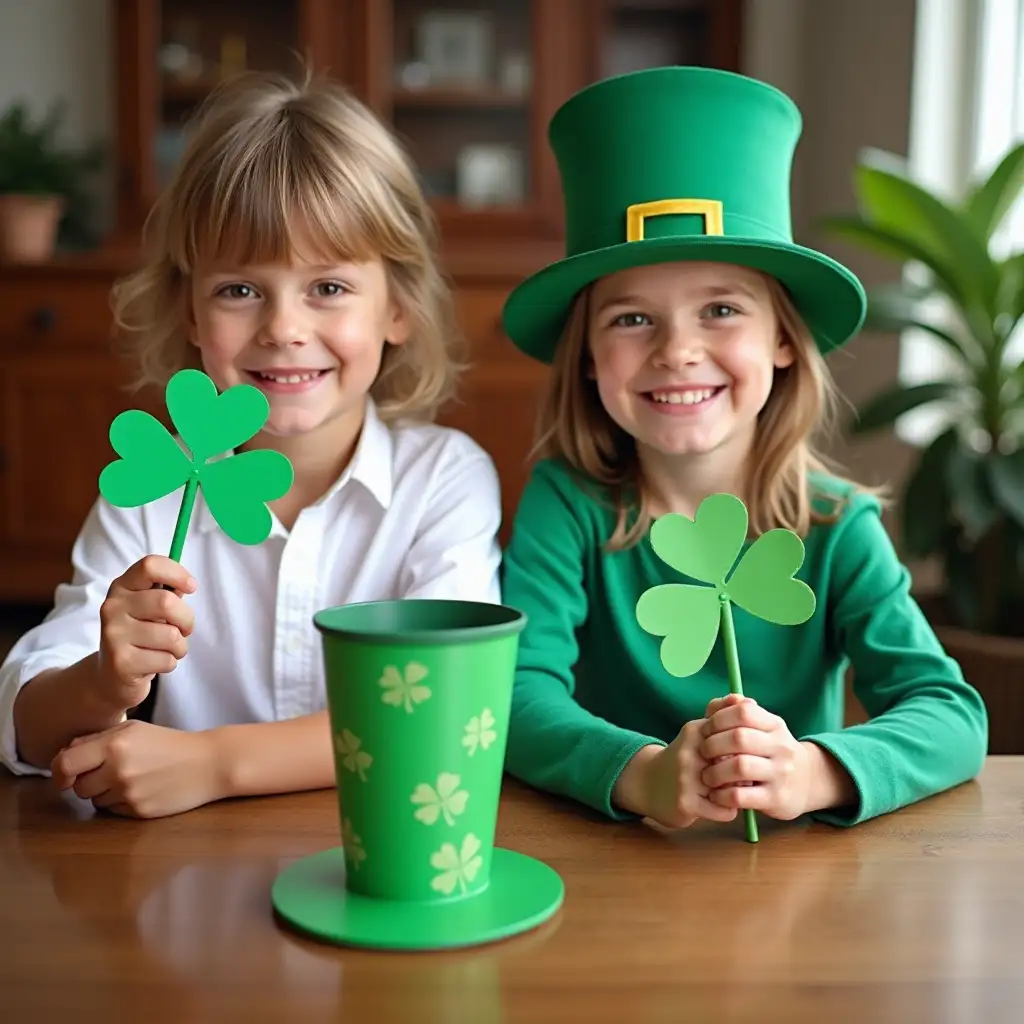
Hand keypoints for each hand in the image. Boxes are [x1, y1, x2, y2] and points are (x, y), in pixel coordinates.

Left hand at [50, 720, 223, 817]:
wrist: (208, 764)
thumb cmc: (170, 743)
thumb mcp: (134, 729)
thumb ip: (97, 739)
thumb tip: (65, 753)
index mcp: (115, 744)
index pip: (65, 764)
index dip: (59, 771)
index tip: (65, 774)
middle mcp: (118, 770)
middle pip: (79, 787)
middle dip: (88, 780)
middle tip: (110, 771)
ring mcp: (128, 793)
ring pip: (95, 801)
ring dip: (105, 792)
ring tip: (131, 779)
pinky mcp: (138, 812)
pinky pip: (113, 811)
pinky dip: (121, 802)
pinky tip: (142, 789)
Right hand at [96, 555, 195, 713]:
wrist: (111, 675)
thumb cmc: (141, 634)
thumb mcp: (150, 609)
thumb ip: (168, 593)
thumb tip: (186, 584)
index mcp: (122, 587)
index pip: (150, 566)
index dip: (177, 573)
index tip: (191, 587)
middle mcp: (112, 607)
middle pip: (167, 602)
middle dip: (187, 619)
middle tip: (184, 629)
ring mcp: (114, 635)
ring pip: (171, 635)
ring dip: (180, 646)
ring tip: (166, 649)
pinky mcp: (121, 662)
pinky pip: (167, 659)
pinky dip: (170, 663)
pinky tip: (154, 663)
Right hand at [613, 722, 738, 828]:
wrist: (646, 783)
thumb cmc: (683, 757)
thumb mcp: (698, 731)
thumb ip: (720, 714)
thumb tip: (745, 698)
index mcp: (696, 731)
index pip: (737, 737)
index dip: (746, 750)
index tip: (744, 756)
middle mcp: (690, 752)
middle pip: (738, 763)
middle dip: (744, 772)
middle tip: (740, 777)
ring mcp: (686, 778)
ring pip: (734, 789)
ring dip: (735, 792)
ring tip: (727, 790)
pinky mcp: (686, 803)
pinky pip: (725, 811)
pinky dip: (726, 810)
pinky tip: (717, 805)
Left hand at [698, 694, 814, 819]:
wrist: (807, 783)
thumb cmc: (770, 751)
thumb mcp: (761, 729)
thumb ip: (734, 714)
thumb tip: (714, 705)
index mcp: (774, 725)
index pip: (743, 712)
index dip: (718, 719)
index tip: (706, 730)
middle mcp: (781, 746)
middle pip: (738, 738)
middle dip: (712, 745)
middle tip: (702, 753)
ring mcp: (780, 773)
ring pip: (739, 767)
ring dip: (715, 772)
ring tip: (707, 776)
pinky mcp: (775, 799)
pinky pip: (740, 795)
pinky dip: (722, 795)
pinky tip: (717, 794)